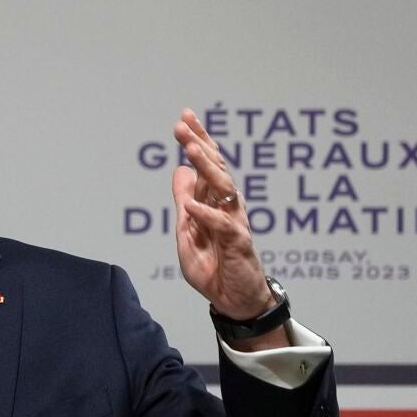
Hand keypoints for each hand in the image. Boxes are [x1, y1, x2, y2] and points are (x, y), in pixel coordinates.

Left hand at [170, 108, 271, 321]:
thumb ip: (185, 202)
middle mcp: (228, 207)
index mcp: (215, 202)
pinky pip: (223, 226)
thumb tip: (178, 171)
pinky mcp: (238, 244)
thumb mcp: (189, 232)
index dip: (198, 140)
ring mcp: (235, 223)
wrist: (233, 300)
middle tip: (182, 125)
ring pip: (223, 189)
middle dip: (200, 145)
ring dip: (206, 168)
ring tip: (189, 149)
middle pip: (216, 169)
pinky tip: (192, 205)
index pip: (208, 165)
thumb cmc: (214, 267)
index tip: (185, 117)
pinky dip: (206, 215)